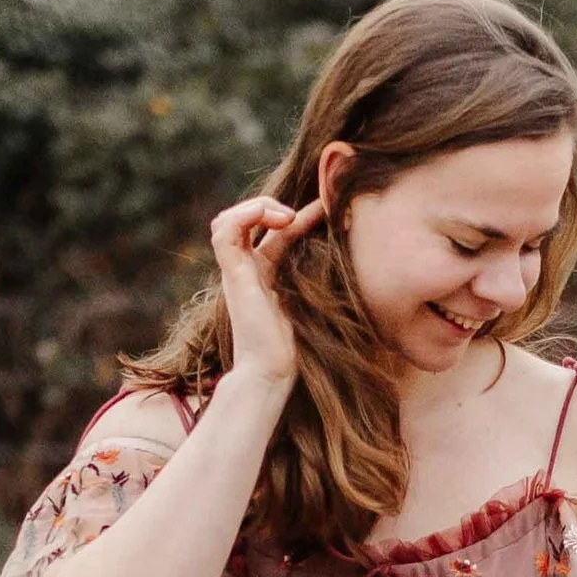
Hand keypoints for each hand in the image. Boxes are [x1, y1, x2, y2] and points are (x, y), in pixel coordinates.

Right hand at [208, 193, 323, 390]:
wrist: (273, 371)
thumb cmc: (298, 345)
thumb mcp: (315, 298)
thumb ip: (321, 275)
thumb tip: (351, 255)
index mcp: (264, 271)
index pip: (275, 228)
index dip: (300, 213)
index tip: (326, 206)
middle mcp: (246, 267)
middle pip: (244, 218)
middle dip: (269, 205)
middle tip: (297, 215)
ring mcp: (236, 270)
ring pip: (228, 220)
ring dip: (256, 207)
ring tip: (285, 216)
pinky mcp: (232, 274)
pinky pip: (225, 231)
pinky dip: (245, 215)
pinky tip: (273, 218)